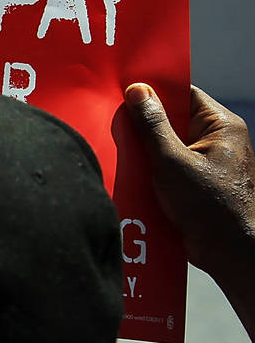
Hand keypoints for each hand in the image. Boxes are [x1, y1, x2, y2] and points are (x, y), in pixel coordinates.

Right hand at [123, 83, 254, 278]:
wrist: (229, 251)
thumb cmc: (210, 204)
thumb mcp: (173, 161)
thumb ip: (152, 126)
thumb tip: (137, 91)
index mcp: (221, 126)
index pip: (183, 94)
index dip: (154, 92)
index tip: (123, 92)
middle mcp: (216, 139)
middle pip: (172, 119)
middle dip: (143, 124)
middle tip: (113, 122)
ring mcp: (206, 161)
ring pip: (165, 144)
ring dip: (143, 149)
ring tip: (117, 148)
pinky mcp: (194, 182)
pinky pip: (166, 165)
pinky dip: (148, 168)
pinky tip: (128, 171)